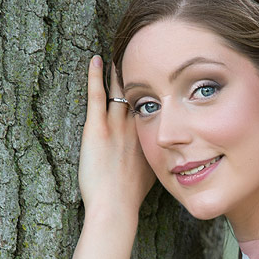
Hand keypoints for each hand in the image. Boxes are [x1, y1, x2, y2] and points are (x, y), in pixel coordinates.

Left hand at [78, 56, 155, 216]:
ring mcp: (117, 125)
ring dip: (120, 72)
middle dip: (141, 77)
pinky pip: (97, 94)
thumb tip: (163, 160)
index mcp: (149, 138)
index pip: (152, 109)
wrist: (115, 205)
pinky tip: (95, 60)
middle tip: (140, 58)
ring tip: (121, 53)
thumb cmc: (129, 198)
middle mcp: (137, 127)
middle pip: (140, 95)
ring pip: (120, 90)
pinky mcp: (97, 127)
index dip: (153, 95)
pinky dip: (95, 76)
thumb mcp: (151, 176)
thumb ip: (153, 162)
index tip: (155, 82)